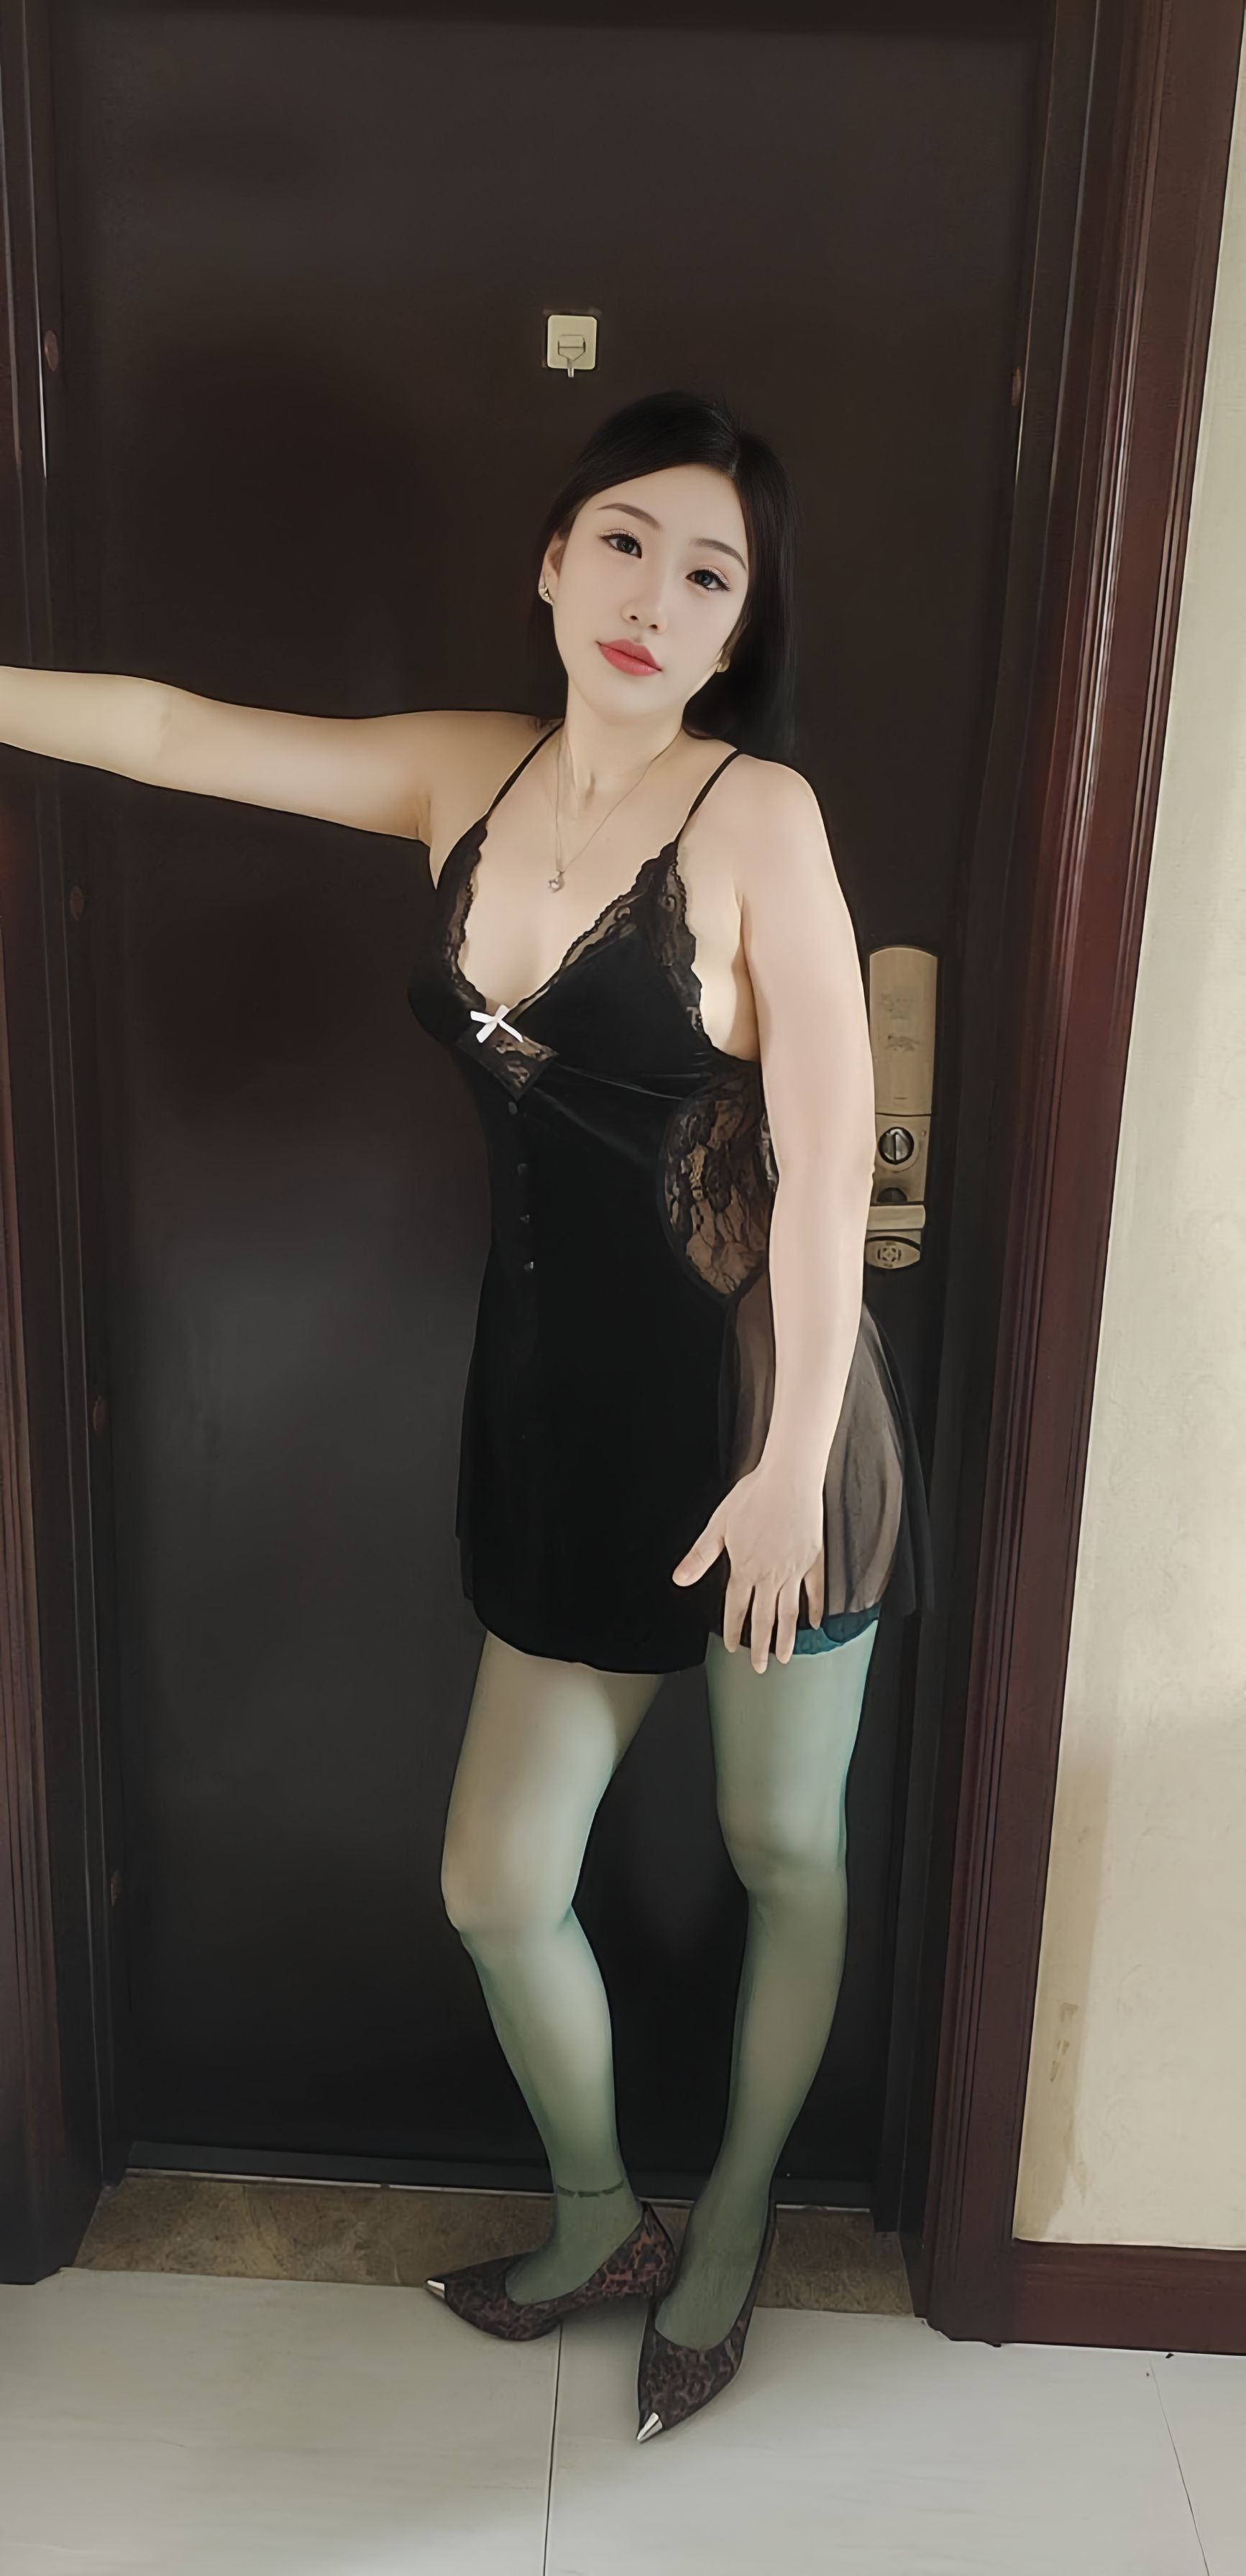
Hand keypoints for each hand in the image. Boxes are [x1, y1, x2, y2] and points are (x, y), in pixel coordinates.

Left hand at [671, 1463, 825, 1671]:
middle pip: (763, 1619)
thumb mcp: (717, 1526)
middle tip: (759, 1667)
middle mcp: (769, 1576)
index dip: (734, 1630)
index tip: (733, 1648)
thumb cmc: (753, 1497)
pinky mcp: (813, 1560)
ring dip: (786, 1638)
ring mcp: (794, 1570)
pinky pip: (815, 1591)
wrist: (789, 1479)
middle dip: (760, 1647)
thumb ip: (700, 1557)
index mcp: (744, 1569)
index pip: (736, 1608)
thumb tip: (679, 1579)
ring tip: (785, 1658)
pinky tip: (815, 1623)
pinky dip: (815, 1609)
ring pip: (789, 1613)